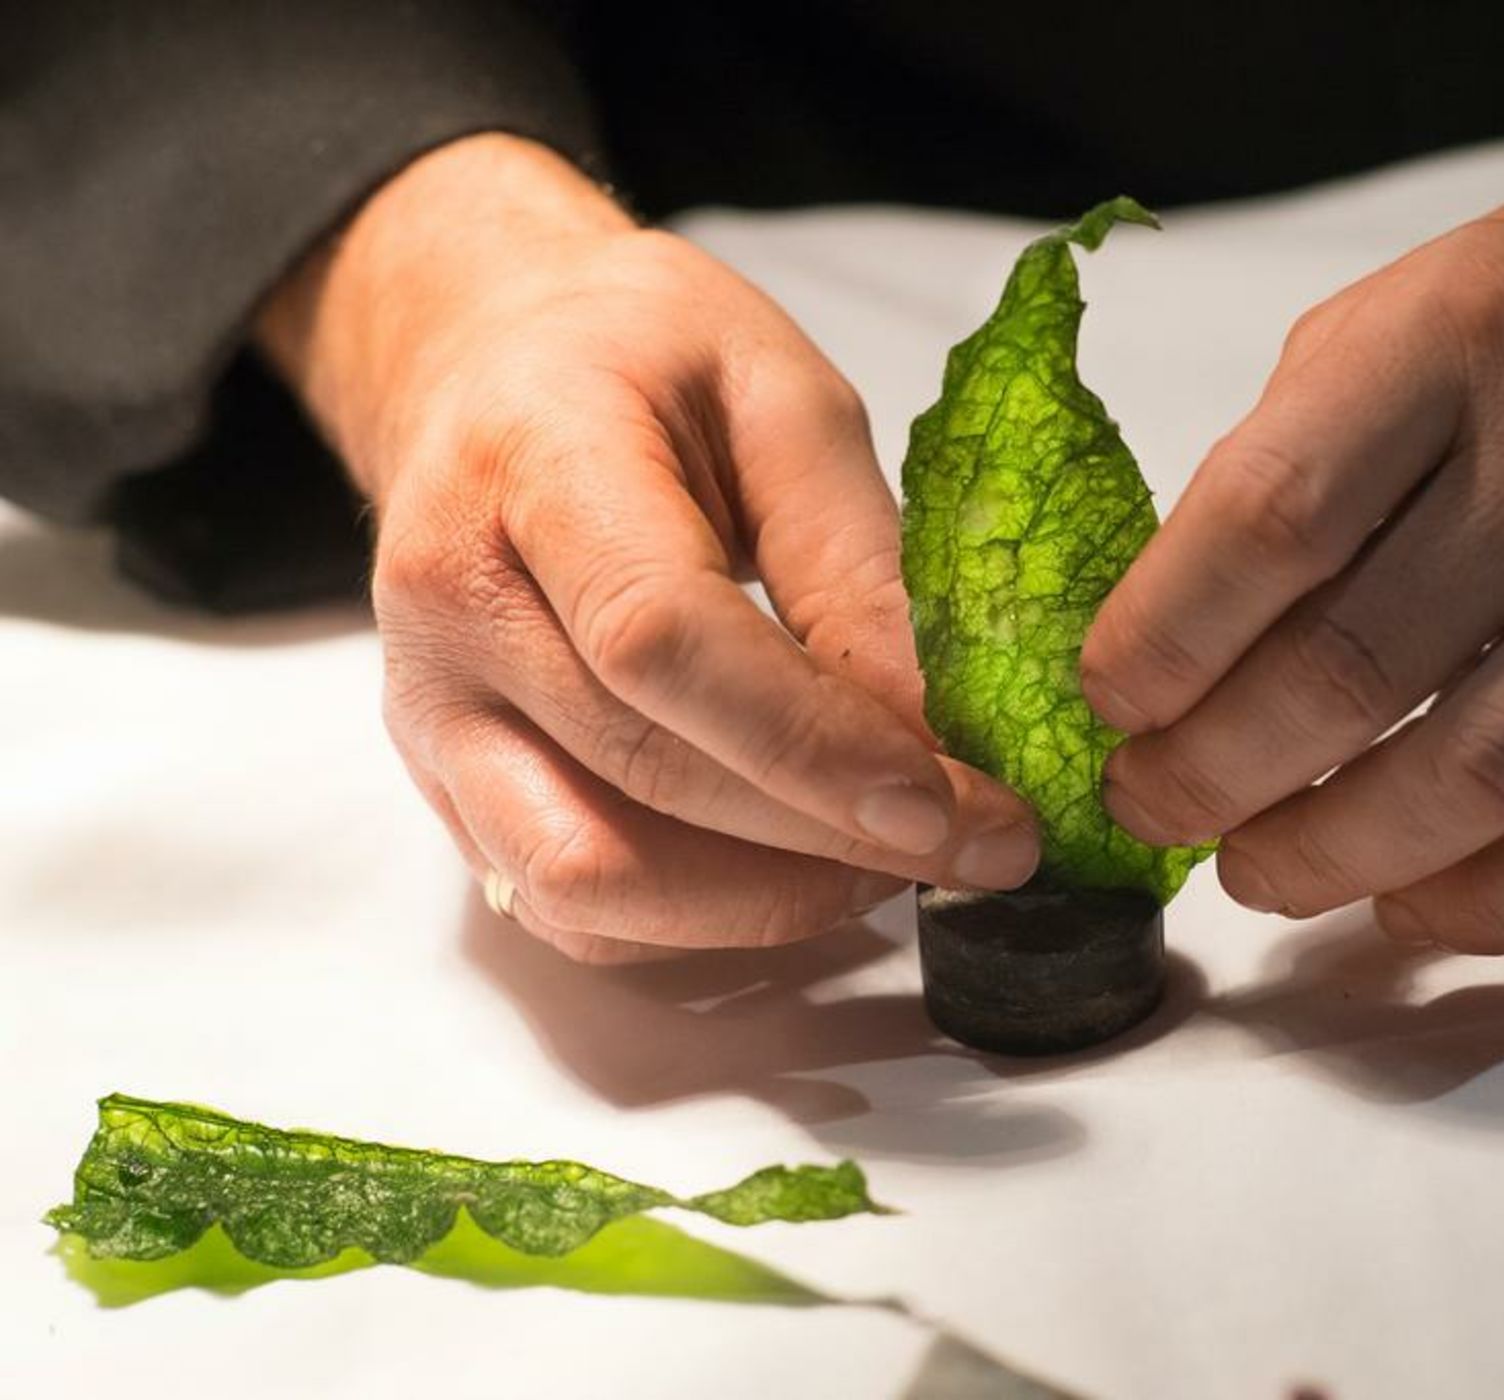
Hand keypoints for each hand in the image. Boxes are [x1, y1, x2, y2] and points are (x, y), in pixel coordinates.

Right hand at [259, 135, 1038, 962]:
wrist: (484, 361)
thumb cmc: (638, 359)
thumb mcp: (781, 398)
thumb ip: (854, 562)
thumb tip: (940, 731)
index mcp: (532, 468)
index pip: (663, 642)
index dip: (815, 743)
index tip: (955, 802)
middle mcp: (455, 607)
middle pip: (645, 776)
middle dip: (838, 838)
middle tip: (984, 846)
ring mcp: (432, 714)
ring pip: (592, 882)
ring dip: (769, 902)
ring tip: (893, 862)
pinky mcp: (447, 787)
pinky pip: (570, 911)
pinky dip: (700, 924)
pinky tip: (801, 873)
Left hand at [1083, 21, 1503, 952]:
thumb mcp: (1399, 313)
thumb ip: (1288, 459)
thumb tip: (1174, 640)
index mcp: (1454, 344)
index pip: (1273, 521)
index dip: (1164, 639)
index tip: (1108, 699)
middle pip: (1354, 671)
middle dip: (1214, 771)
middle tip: (1151, 803)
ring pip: (1482, 776)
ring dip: (1333, 854)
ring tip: (1254, 868)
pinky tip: (1412, 903)